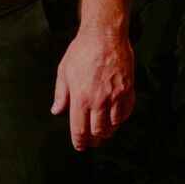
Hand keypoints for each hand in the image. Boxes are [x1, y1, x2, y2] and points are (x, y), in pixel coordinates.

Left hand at [51, 26, 134, 151]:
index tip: (80, 146)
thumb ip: (60, 94)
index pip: (80, 128)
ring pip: (113, 125)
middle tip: (91, 142)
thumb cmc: (82, 52)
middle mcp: (99, 101)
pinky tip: (115, 119)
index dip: (79, 141)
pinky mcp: (127, 90)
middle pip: (97, 130)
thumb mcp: (64, 72)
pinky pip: (126, 112)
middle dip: (93, 140)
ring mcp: (115, 96)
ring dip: (107, 132)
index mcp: (81, 98)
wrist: (104, 36)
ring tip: (103, 132)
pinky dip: (120, 120)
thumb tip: (57, 111)